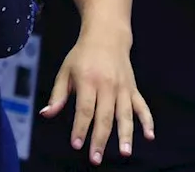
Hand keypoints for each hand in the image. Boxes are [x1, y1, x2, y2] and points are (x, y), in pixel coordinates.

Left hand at [41, 23, 153, 164]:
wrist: (106, 37)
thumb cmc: (82, 55)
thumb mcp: (65, 71)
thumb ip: (57, 95)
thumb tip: (46, 114)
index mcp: (88, 81)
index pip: (84, 109)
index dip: (80, 128)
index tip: (76, 145)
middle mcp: (107, 86)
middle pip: (105, 116)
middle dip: (100, 139)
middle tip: (96, 158)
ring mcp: (123, 88)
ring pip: (125, 115)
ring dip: (126, 135)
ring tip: (125, 153)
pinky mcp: (133, 89)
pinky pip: (142, 107)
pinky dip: (147, 122)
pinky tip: (149, 136)